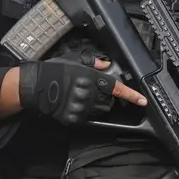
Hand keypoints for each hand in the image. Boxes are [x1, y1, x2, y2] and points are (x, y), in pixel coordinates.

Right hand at [18, 57, 144, 125]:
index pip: (117, 88)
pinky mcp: (74, 118)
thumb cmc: (54, 71)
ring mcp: (82, 107)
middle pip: (109, 102)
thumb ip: (93, 62)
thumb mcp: (74, 60)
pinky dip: (84, 113)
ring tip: (82, 98)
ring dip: (97, 106)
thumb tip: (106, 64)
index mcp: (92, 78)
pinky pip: (87, 119)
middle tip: (92, 92)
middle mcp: (89, 94)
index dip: (131, 95)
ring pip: (100, 111)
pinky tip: (74, 105)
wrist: (36, 86)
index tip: (142, 100)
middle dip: (105, 98)